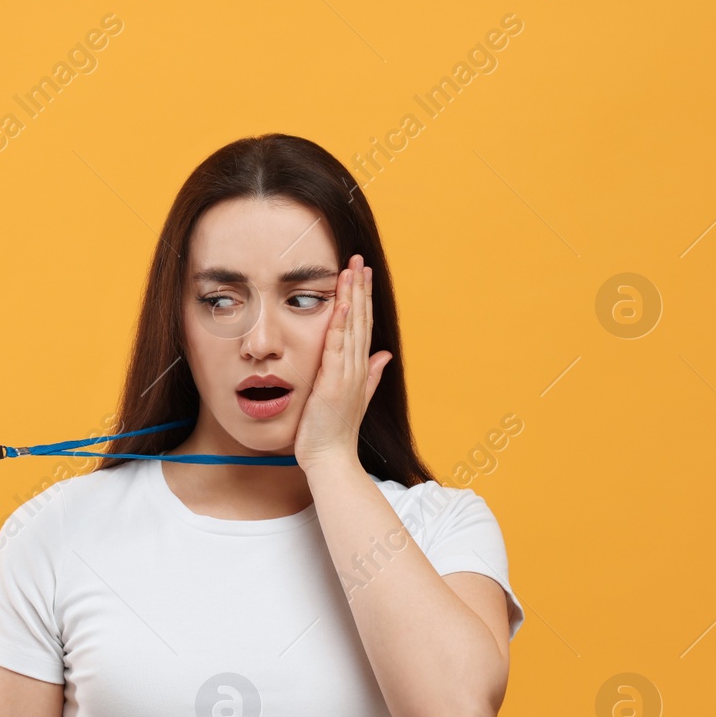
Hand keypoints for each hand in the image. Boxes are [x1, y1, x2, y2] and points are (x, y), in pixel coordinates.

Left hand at [292, 253, 391, 467]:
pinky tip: (344, 303)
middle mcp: (357, 367)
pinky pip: (338, 347)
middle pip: (361, 319)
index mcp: (359, 369)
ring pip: (352, 327)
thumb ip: (370, 375)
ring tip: (352, 269)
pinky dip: (342, 324)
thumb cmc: (334, 431)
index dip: (363, 298)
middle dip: (360, 288)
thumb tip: (384, 355)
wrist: (330, 458)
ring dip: (353, 297)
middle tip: (358, 258)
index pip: (362, 326)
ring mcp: (348, 374)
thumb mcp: (353, 396)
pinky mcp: (334, 382)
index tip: (361, 273)